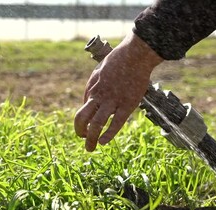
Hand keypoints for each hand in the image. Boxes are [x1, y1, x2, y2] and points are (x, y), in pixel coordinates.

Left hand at [74, 32, 162, 151]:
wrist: (135, 55)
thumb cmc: (119, 61)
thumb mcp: (99, 70)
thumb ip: (93, 85)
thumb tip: (88, 100)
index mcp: (92, 88)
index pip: (83, 109)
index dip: (83, 121)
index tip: (88, 127)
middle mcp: (99, 96)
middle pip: (82, 118)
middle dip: (80, 132)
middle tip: (83, 139)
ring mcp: (113, 101)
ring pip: (96, 124)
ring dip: (90, 138)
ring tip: (90, 148)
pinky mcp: (127, 104)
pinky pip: (116, 123)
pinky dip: (108, 135)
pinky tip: (103, 142)